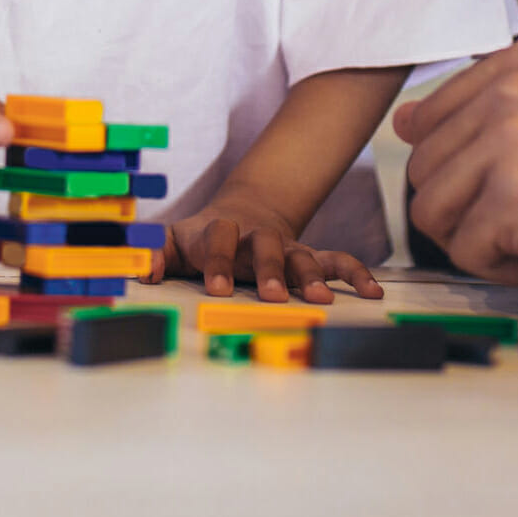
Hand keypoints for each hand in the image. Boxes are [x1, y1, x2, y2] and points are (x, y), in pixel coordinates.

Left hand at [157, 189, 380, 303]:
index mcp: (221, 232)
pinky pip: (337, 261)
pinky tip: (373, 292)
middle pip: (265, 246)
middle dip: (269, 270)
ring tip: (322, 301)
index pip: (218, 238)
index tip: (217, 288)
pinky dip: (355, 274)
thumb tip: (144, 272)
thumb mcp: (174, 240)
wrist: (242, 215)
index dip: (217, 261)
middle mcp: (257, 238)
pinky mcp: (310, 257)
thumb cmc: (202, 238)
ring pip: (303, 256)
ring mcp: (287, 248)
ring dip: (312, 277)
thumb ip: (155, 252)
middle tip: (273, 296)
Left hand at [395, 37, 517, 314]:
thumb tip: (403, 120)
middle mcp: (515, 86)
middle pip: (423, 167)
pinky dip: (508, 267)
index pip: (426, 121)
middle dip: (472, 209)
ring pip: (432, 210)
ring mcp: (513, 137)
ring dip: (486, 239)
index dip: (468, 170)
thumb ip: (480, 116)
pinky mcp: (515, 195)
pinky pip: (464, 250)